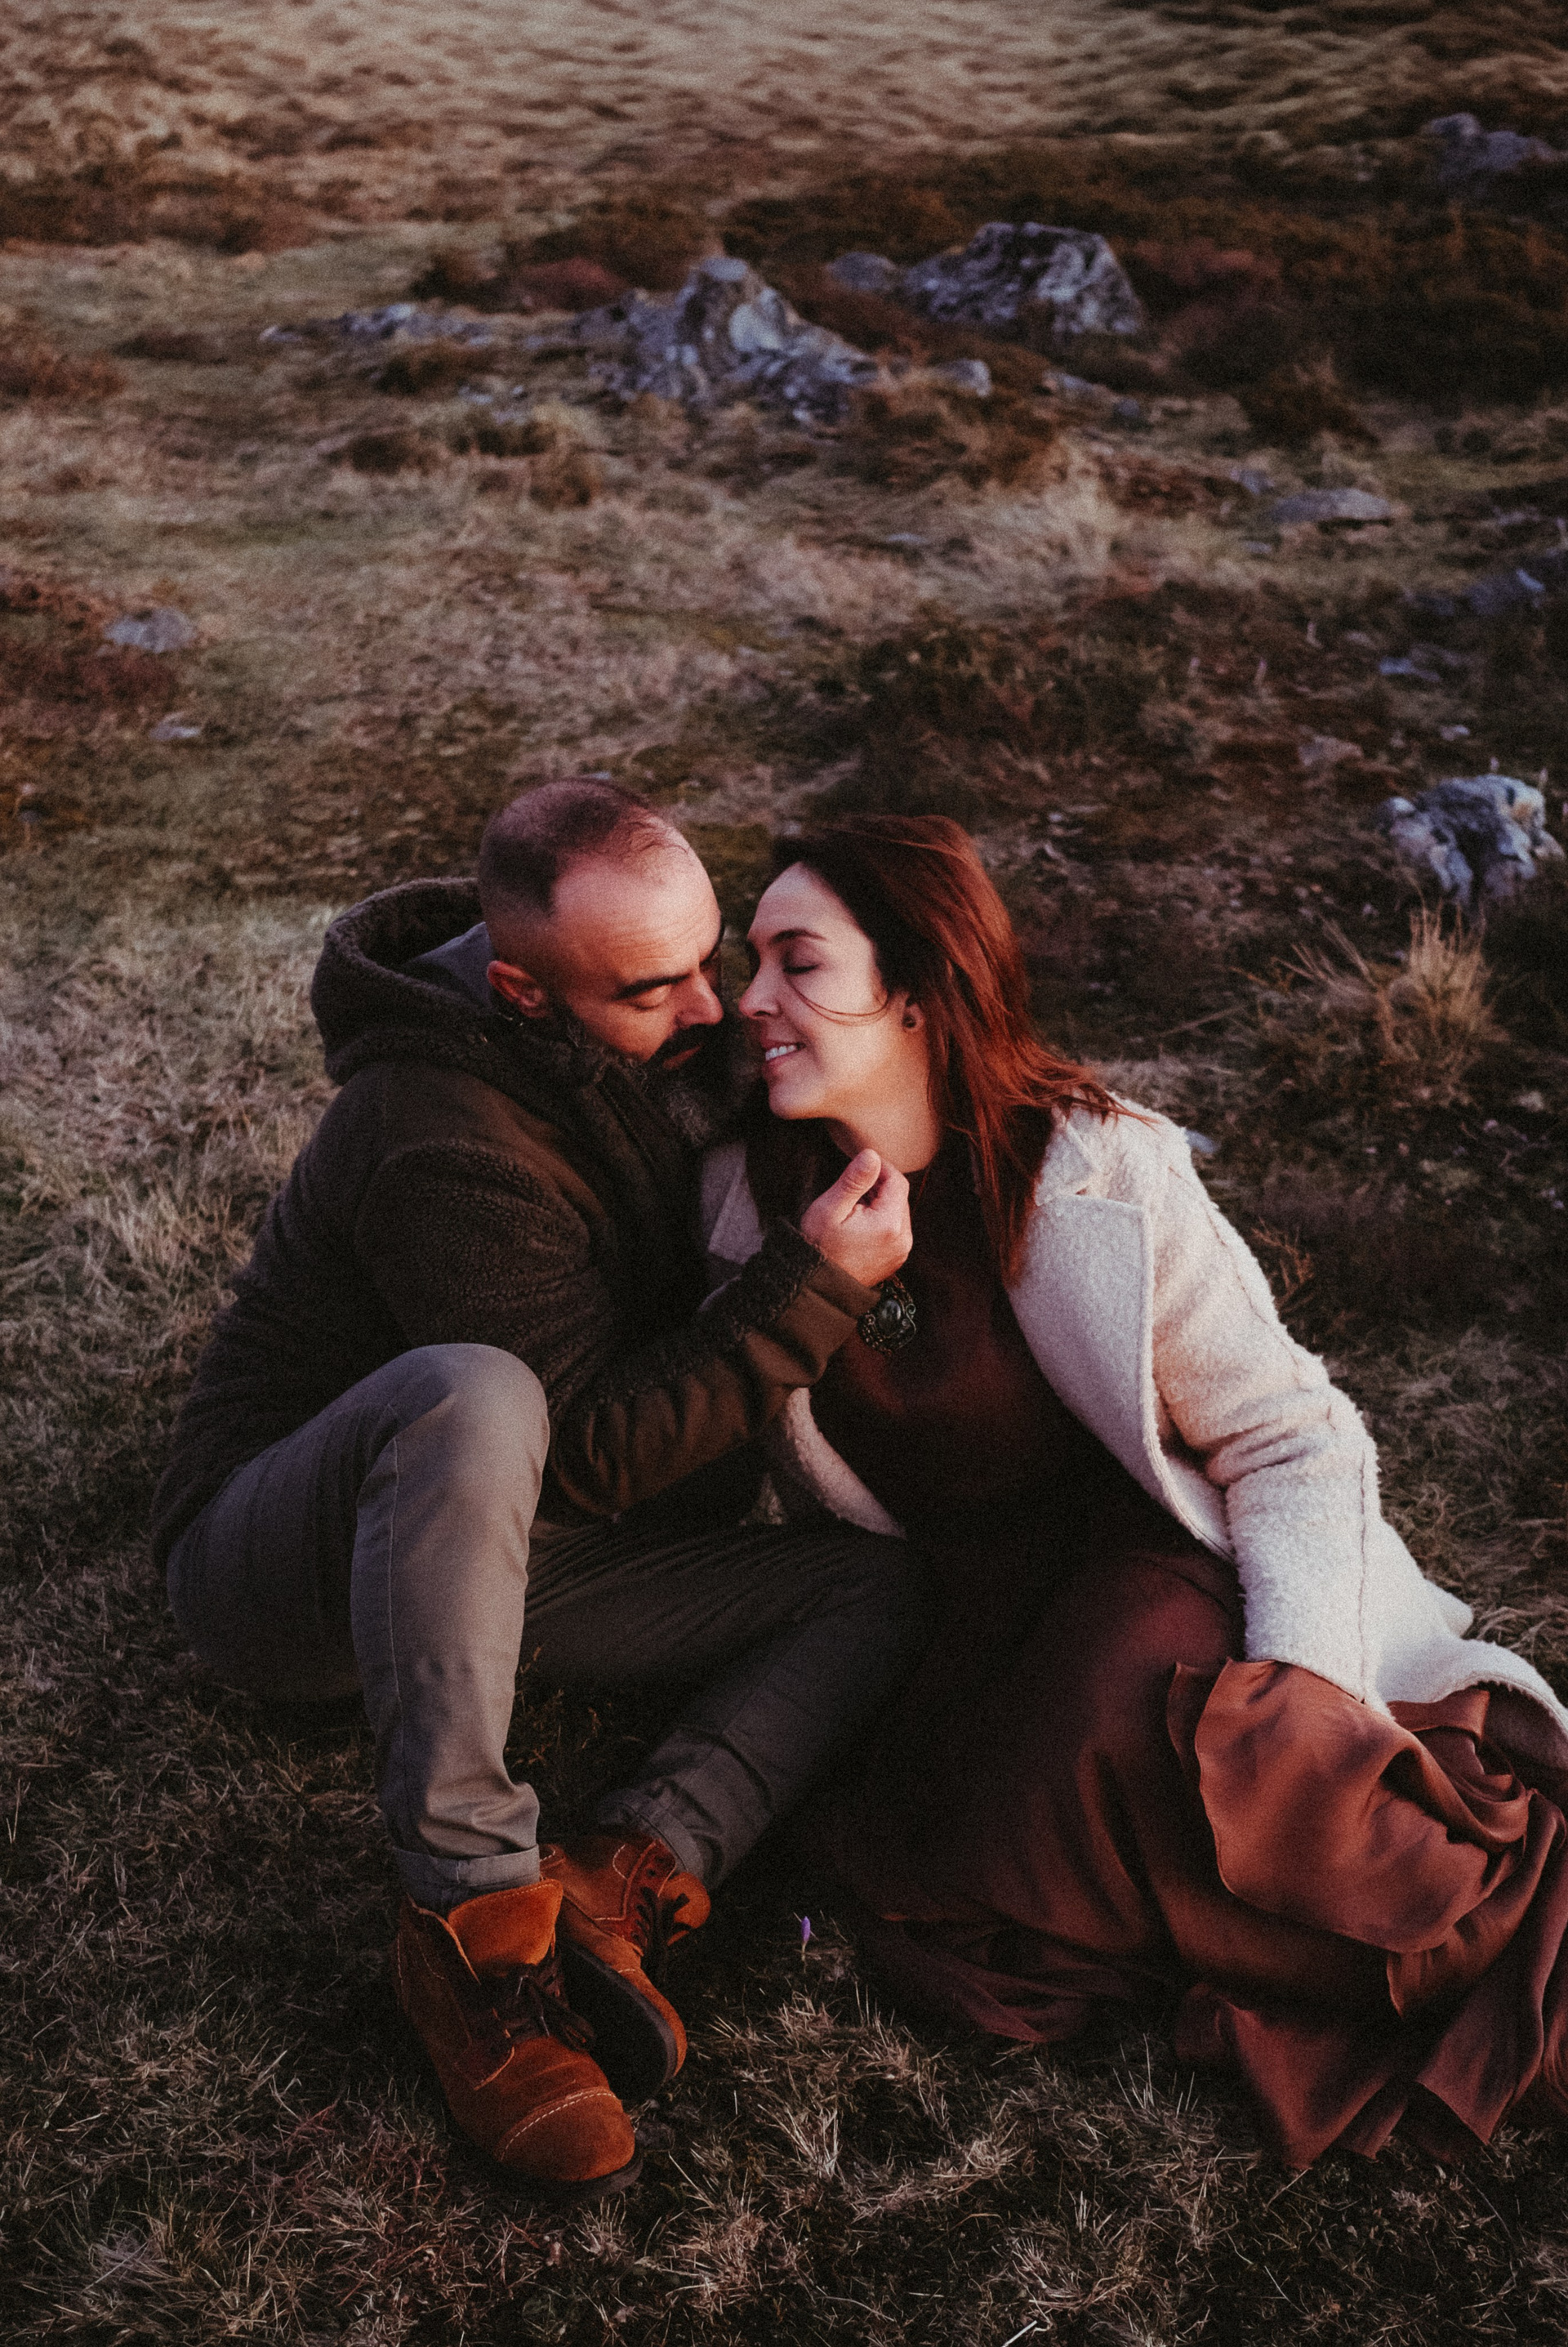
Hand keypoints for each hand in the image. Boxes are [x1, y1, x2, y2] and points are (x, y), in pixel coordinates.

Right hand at [799, 1149, 911, 1287]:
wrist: (819, 1287)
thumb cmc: (819, 1247)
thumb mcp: (830, 1208)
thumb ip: (854, 1180)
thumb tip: (872, 1155)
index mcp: (890, 1224)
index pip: (897, 1181)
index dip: (880, 1168)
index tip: (859, 1167)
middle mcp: (903, 1239)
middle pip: (900, 1197)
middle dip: (879, 1187)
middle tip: (852, 1189)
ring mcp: (902, 1251)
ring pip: (898, 1212)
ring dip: (880, 1203)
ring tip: (853, 1208)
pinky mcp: (896, 1259)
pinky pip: (896, 1230)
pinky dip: (882, 1220)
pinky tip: (859, 1224)